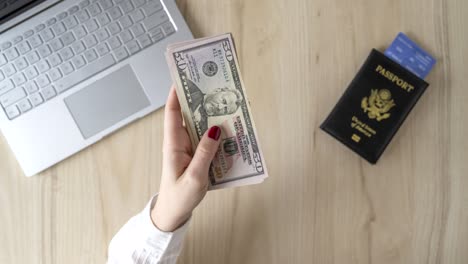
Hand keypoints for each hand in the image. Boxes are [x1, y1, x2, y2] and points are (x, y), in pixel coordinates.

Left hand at [151, 86, 221, 231]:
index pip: (172, 113)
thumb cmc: (179, 196)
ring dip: (212, 116)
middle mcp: (180, 142)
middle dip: (199, 100)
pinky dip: (217, 134)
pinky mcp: (197, 156)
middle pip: (189, 115)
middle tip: (214, 86)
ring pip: (200, 126)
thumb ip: (205, 153)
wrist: (174, 213)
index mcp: (174, 144)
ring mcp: (189, 149)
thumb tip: (216, 129)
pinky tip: (230, 131)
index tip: (184, 77)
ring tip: (226, 104)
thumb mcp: (194, 177)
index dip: (176, 94)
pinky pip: (208, 140)